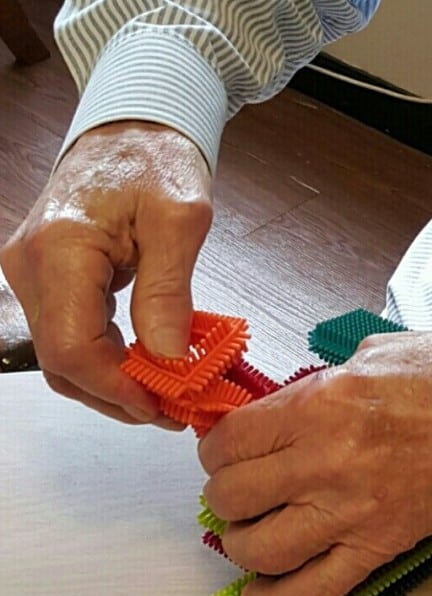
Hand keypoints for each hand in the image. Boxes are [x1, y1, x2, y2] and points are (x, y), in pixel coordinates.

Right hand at [0, 121, 211, 423]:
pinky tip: (142, 368)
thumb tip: (167, 356)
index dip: (116, 388)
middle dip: (117, 395)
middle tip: (170, 410)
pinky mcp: (49, 277)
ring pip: (63, 356)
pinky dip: (105, 360)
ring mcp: (34, 273)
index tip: (161, 406)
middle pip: (62, 362)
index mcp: (61, 248)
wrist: (132, 131)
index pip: (72, 347)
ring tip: (162, 394)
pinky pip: (69, 334)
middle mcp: (32, 266)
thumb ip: (169, 291)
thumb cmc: (156, 160)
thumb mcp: (180, 221)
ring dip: (111, 384)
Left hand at [199, 330, 431, 595]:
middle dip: (221, 492)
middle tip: (232, 485)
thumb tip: (283, 407)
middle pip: (233, 496)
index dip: (214, 447)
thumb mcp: (369, 353)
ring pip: (260, 549)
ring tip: (245, 529)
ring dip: (239, 542)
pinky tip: (258, 591)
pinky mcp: (381, 545)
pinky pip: (314, 590)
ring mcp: (352, 511)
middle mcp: (325, 462)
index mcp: (319, 406)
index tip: (221, 449)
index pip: (231, 441)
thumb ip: (316, 383)